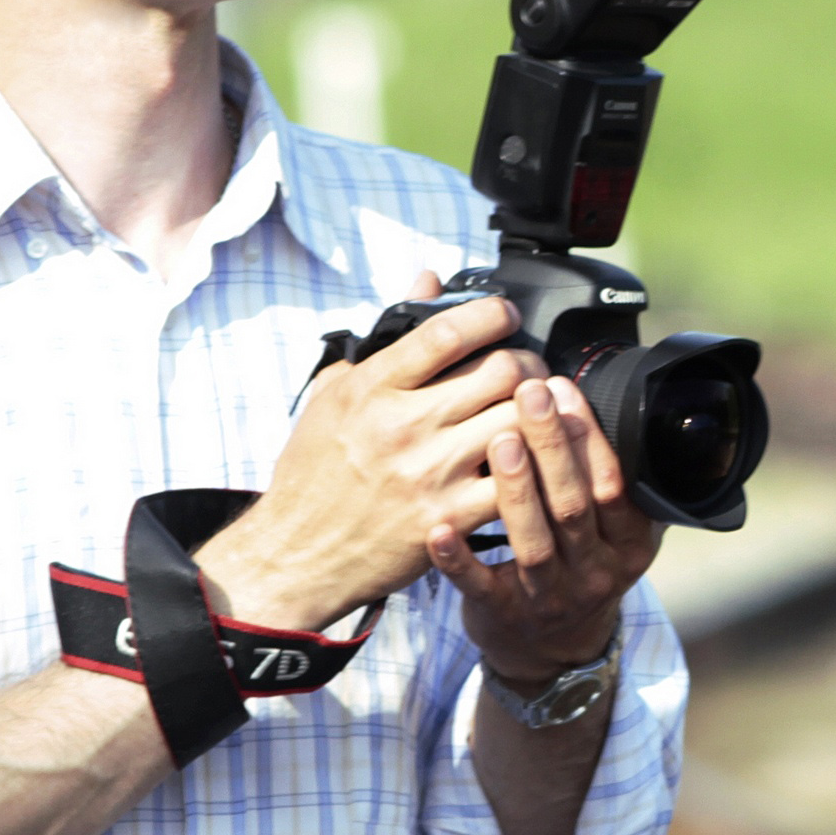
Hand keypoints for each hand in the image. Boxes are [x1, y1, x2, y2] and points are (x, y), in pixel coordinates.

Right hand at [196, 272, 545, 631]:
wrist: (298, 554)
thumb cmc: (314, 471)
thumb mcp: (333, 394)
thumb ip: (387, 338)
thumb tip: (428, 280)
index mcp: (373, 388)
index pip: (446, 333)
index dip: (490, 314)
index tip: (504, 313)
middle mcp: (404, 426)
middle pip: (500, 371)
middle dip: (527, 362)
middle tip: (528, 369)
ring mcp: (430, 473)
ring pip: (519, 422)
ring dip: (538, 413)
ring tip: (536, 412)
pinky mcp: (450, 518)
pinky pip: (515, 484)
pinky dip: (532, 469)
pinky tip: (531, 462)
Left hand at [427, 370, 662, 688]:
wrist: (552, 650)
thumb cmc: (577, 565)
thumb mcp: (613, 532)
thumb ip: (607, 483)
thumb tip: (586, 402)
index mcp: (629, 545)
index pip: (613, 486)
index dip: (590, 436)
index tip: (563, 387)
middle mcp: (596, 573)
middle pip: (575, 506)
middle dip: (553, 445)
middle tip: (529, 392)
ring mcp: (549, 598)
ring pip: (534, 543)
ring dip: (517, 490)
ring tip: (499, 439)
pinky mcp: (503, 614)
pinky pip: (479, 584)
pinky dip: (459, 557)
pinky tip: (439, 527)